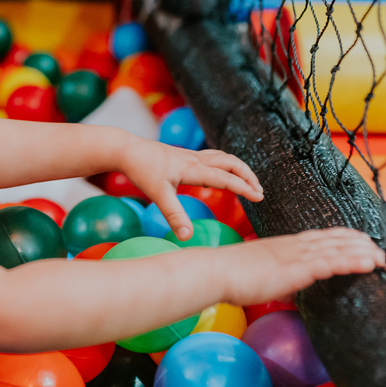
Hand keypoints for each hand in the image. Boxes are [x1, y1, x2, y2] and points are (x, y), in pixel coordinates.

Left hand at [123, 140, 262, 239]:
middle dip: (248, 176)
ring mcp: (190, 155)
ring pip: (223, 158)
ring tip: (247, 183)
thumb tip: (187, 237)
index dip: (244, 188)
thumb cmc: (141, 170)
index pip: (226, 178)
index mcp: (194, 168)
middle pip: (231, 163)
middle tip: (259, 191)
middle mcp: (196, 159)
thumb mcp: (158, 195)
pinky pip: (212, 158)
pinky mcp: (184, 155)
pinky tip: (220, 177)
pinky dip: (224, 165)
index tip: (260, 198)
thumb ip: (174, 216)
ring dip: (238, 168)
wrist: (126, 149)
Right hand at [219, 228, 385, 306]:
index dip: (345, 238)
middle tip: (383, 250)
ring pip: (337, 249)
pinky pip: (330, 263)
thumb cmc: (231, 275)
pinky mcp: (295, 268)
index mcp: (286, 245)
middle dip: (361, 244)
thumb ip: (279, 278)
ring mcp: (296, 255)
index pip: (322, 237)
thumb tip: (288, 288)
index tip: (364, 242)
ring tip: (384, 257)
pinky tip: (368, 263)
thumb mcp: (261, 275)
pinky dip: (352, 261)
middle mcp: (294, 245)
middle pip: (335, 240)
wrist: (215, 272)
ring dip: (363, 252)